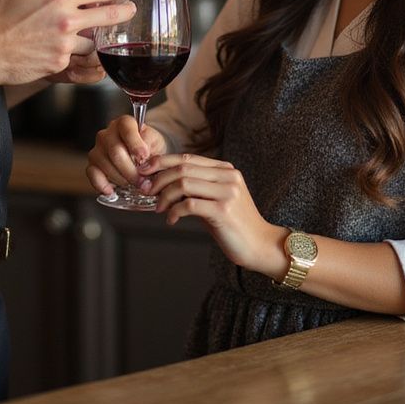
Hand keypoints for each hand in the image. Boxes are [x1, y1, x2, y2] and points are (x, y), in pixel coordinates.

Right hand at [0, 0, 134, 87]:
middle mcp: (66, 21)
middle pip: (110, 16)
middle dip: (124, 12)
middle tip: (130, 10)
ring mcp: (64, 45)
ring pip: (96, 42)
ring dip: (97, 37)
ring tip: (99, 32)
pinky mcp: (59, 65)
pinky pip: (78, 59)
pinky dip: (78, 54)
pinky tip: (72, 49)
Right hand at [87, 115, 168, 192]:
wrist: (142, 154)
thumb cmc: (148, 146)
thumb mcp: (155, 141)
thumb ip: (150, 145)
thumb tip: (143, 158)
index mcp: (124, 123)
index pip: (126, 128)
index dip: (135, 144)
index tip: (144, 157)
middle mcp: (107, 133)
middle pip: (116, 152)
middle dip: (131, 171)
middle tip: (142, 182)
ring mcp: (97, 148)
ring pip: (105, 165)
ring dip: (121, 179)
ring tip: (133, 184)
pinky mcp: (92, 164)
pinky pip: (92, 174)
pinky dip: (102, 185)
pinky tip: (112, 190)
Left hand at [138, 153, 287, 277]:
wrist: (260, 245)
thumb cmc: (233, 224)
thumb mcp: (215, 199)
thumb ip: (195, 188)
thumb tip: (163, 183)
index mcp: (225, 169)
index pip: (187, 158)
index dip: (162, 162)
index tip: (144, 170)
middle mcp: (227, 176)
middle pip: (183, 168)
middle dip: (159, 179)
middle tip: (146, 191)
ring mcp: (227, 192)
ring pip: (183, 184)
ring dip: (164, 196)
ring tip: (159, 208)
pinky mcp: (223, 210)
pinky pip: (189, 204)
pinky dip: (174, 211)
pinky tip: (171, 220)